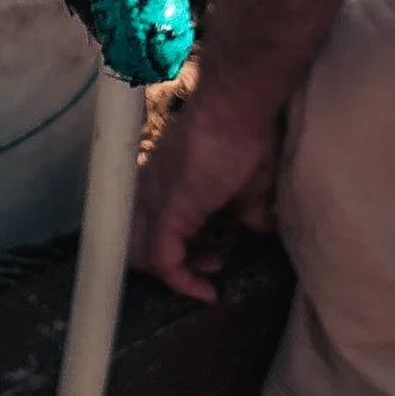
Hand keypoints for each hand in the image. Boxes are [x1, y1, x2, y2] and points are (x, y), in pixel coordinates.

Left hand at [130, 80, 278, 301]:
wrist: (235, 104)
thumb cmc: (244, 133)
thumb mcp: (251, 182)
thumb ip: (248, 208)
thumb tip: (259, 227)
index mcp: (162, 183)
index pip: (148, 226)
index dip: (176, 249)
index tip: (211, 258)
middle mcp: (148, 192)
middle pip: (135, 244)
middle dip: (172, 265)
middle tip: (210, 265)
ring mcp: (153, 201)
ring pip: (142, 255)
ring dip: (176, 276)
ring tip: (209, 276)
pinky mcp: (167, 211)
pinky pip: (162, 260)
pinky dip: (182, 282)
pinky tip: (208, 290)